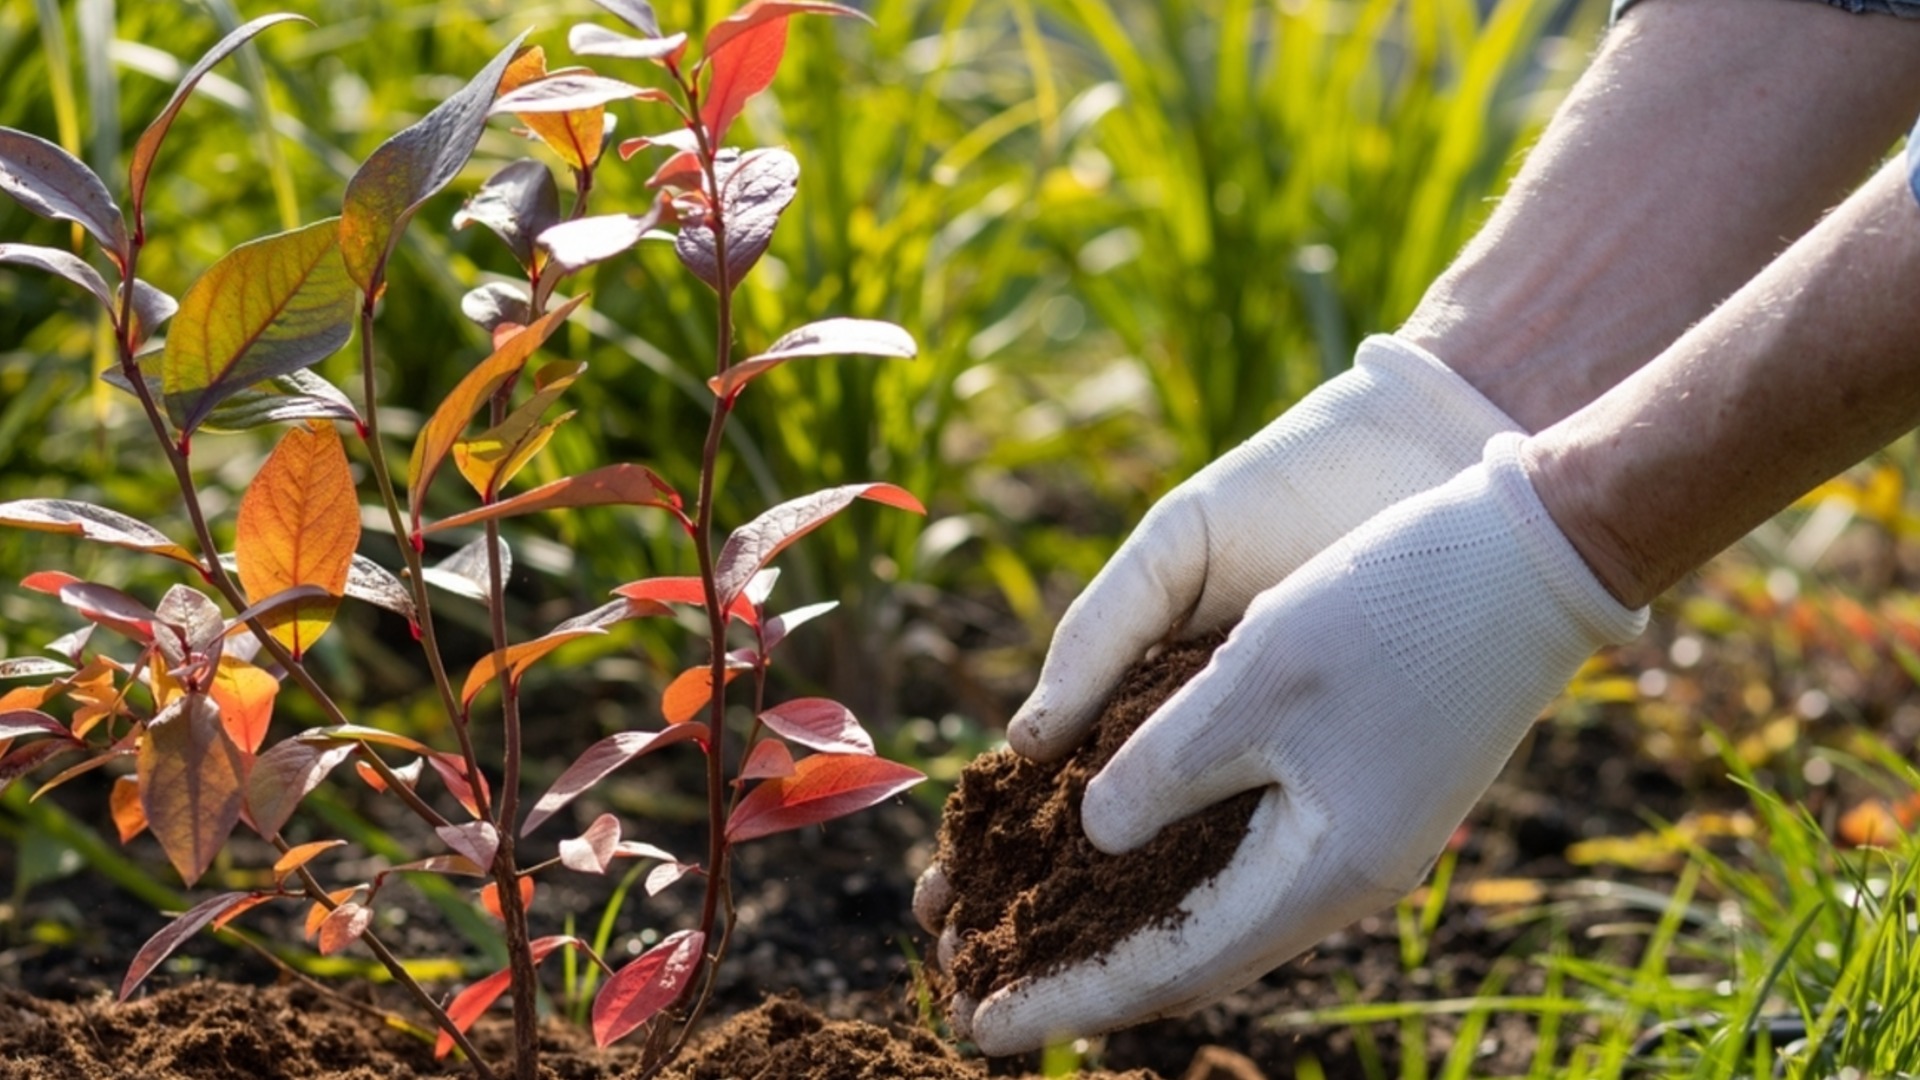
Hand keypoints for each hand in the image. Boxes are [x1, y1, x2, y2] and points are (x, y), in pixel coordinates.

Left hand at [948, 434, 1644, 1053]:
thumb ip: (1164, 771)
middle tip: (989, 995)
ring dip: (1126, 926)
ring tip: (1040, 939)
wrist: (1539, 555)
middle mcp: (1343, 876)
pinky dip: (1174, 871)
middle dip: (1088, 977)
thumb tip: (1093, 835)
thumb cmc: (1397, 609)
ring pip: (1218, 910)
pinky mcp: (1364, 791)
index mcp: (1323, 871)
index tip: (984, 1029)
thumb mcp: (1257, 682)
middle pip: (1193, 955)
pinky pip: (1246, 860)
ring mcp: (1359, 836)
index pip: (1171, 967)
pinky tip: (1128, 858)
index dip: (1072, 998)